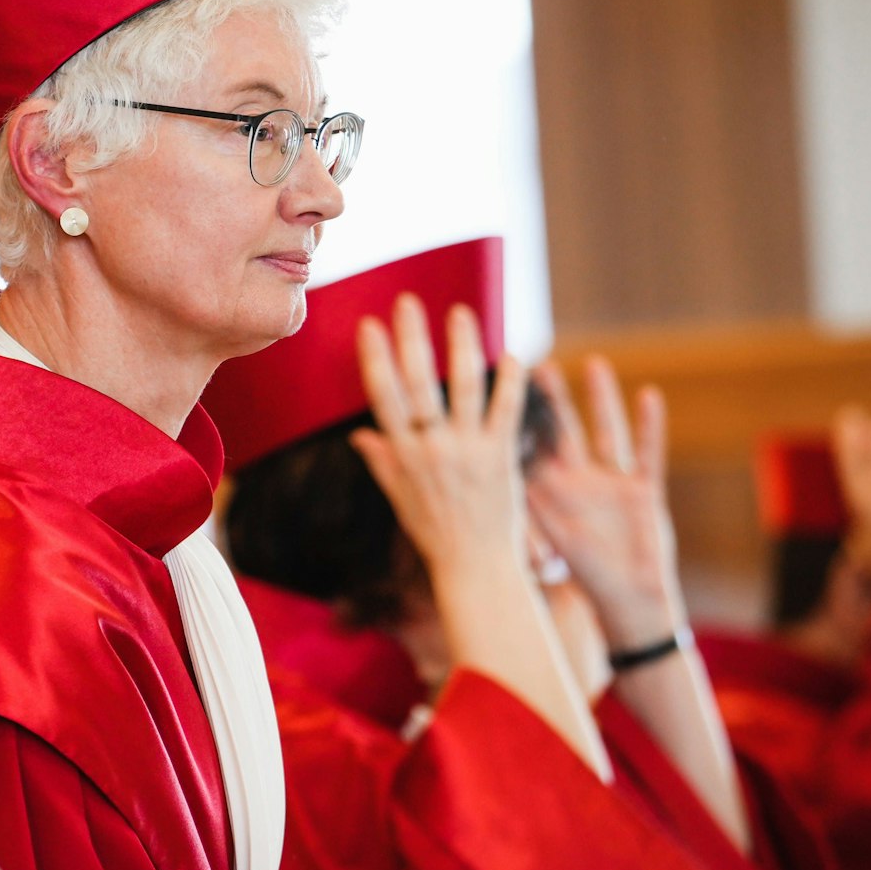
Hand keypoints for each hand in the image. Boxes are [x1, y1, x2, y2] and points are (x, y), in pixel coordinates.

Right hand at [349, 298, 528, 580]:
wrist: (476, 568)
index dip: (376, 359)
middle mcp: (432, 449)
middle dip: (412, 339)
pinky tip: (513, 353)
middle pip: (419, 384)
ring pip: (465, 388)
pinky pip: (506, 410)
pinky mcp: (502, 457)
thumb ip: (382, 462)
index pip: (383, 397)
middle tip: (407, 301)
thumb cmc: (436, 536)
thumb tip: (358, 436)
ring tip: (461, 312)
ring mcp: (468, 451)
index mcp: (403, 456)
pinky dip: (510, 381)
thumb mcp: (401, 499)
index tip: (369, 325)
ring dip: (463, 346)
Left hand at [525, 357, 685, 650]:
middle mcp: (580, 481)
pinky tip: (649, 395)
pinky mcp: (643, 491)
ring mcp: (612, 483)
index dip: (517, 422)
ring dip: (600, 400)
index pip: (531, 450)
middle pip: (564, 432)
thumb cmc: (585, 578)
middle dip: (552, 400)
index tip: (499, 392)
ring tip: (593, 363)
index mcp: (551, 494)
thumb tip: (484, 492)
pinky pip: (647, 453)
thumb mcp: (547, 543)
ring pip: (605, 432)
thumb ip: (520, 516)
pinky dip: (650, 427)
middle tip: (537, 363)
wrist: (628, 604)